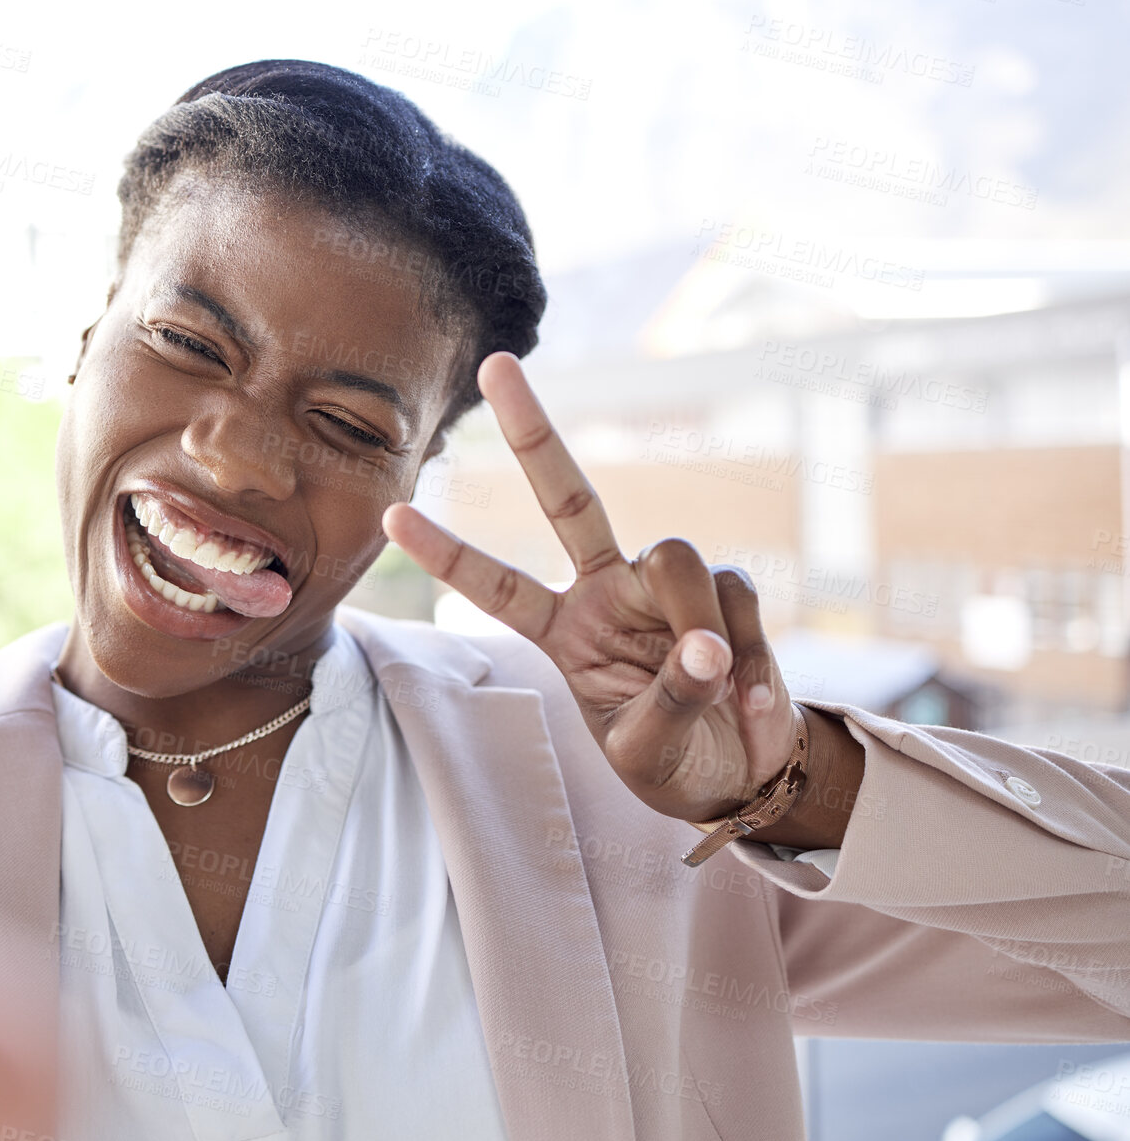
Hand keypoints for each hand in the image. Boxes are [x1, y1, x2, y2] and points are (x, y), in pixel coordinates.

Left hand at [384, 353, 862, 842]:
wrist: (742, 776)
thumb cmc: (672, 765)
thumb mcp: (648, 754)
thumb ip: (668, 701)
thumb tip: (703, 644)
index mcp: (563, 631)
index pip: (496, 586)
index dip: (448, 553)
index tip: (391, 514)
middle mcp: (605, 592)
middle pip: (568, 497)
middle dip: (533, 432)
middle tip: (496, 364)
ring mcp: (664, 588)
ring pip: (675, 557)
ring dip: (698, 622)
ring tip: (717, 691)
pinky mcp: (725, 593)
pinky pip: (736, 593)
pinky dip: (748, 651)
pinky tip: (747, 702)